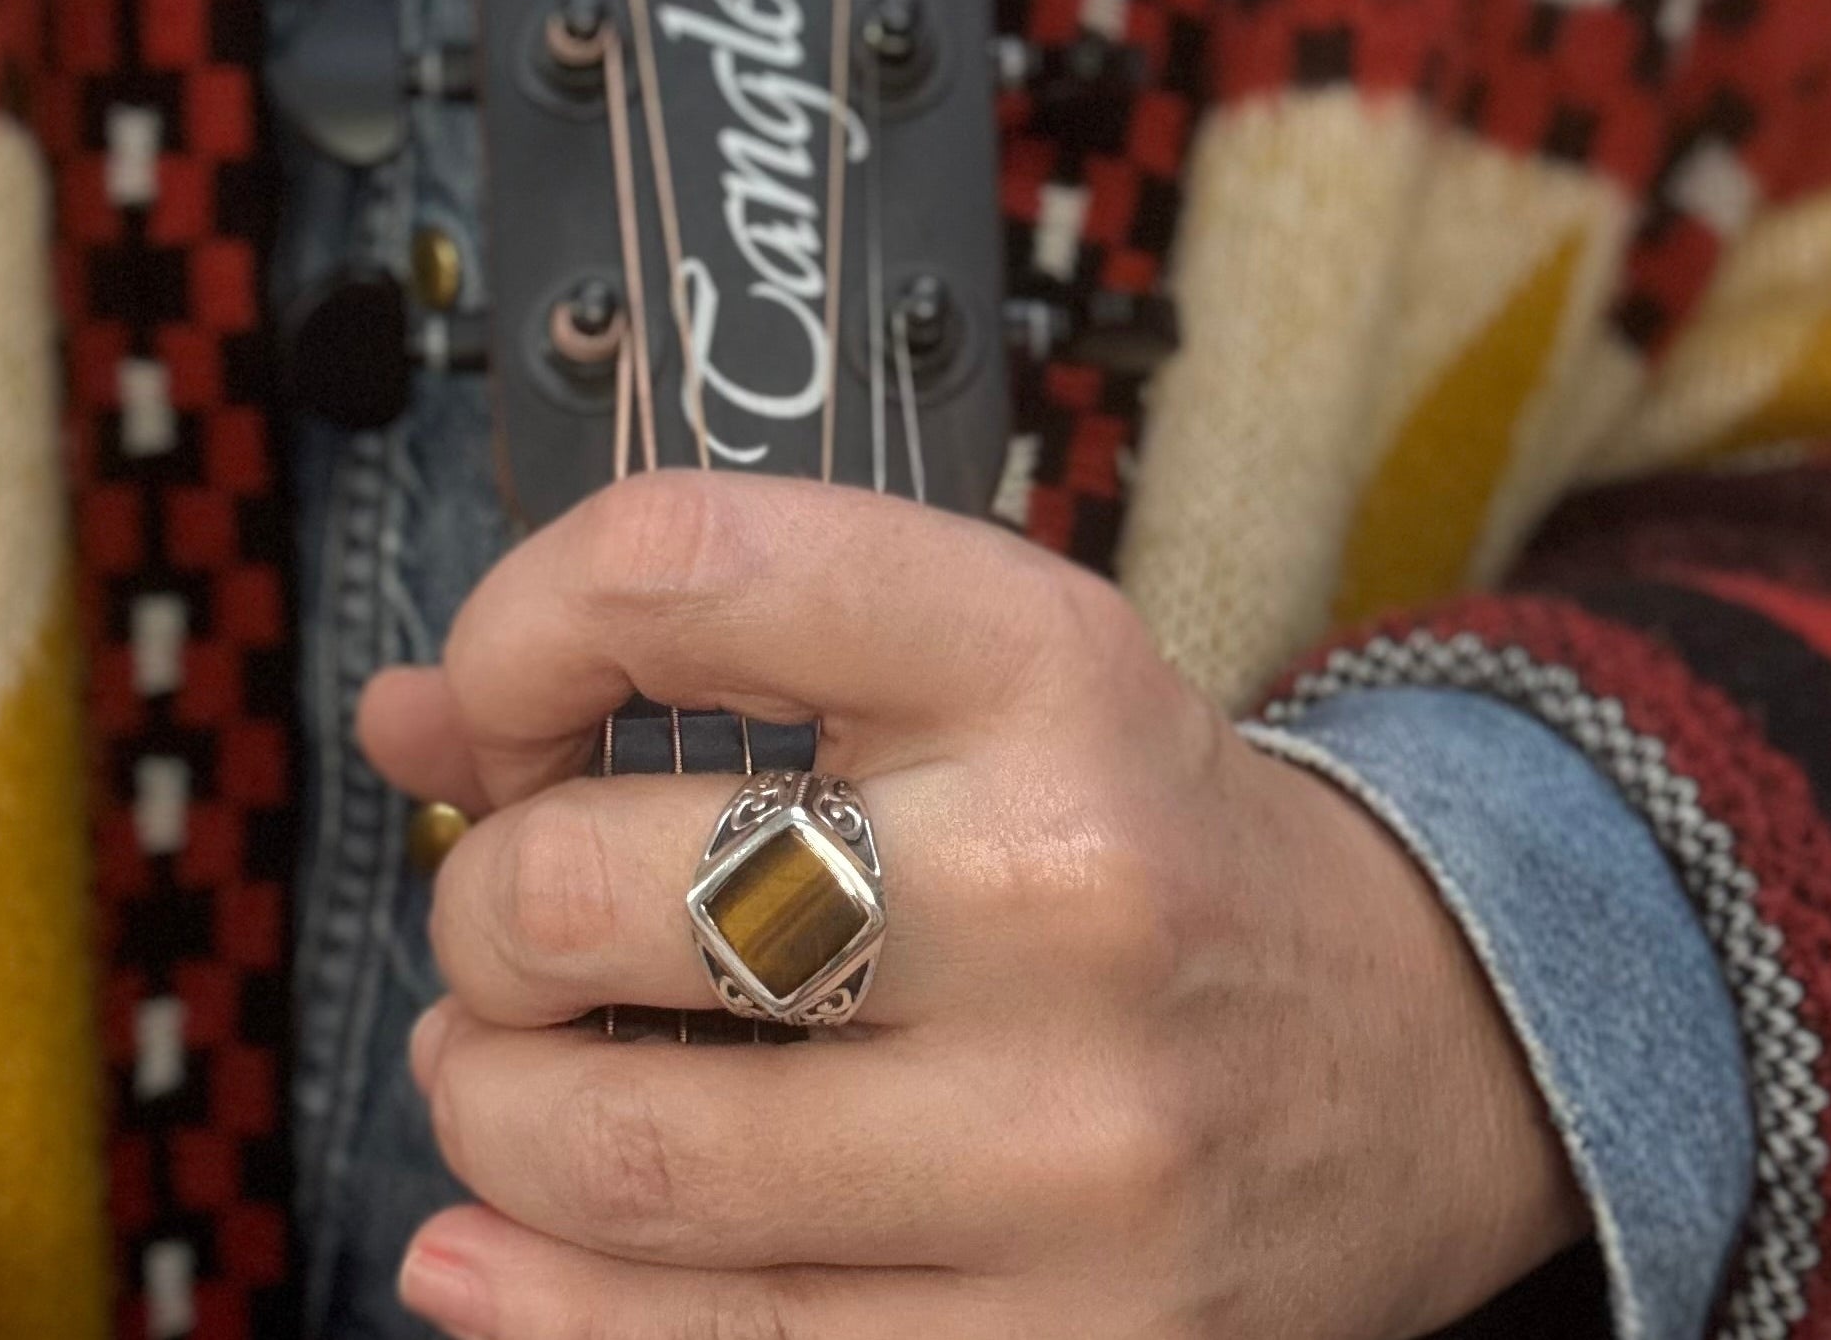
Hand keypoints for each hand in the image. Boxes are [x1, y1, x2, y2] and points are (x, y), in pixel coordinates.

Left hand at [360, 471, 1584, 1339]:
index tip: (501, 702)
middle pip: (588, 890)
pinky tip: (500, 1254)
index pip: (688, 565)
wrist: (1420, 1045)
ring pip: (612, 1153)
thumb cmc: (1139, 832)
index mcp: (1043, 665)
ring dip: (488, 1107)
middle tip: (512, 922)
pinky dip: (537, 1308)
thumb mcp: (973, 673)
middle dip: (480, 909)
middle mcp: (1065, 890)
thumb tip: (411, 722)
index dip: (519, 625)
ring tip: (513, 1074)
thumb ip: (694, 658)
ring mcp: (1071, 1153)